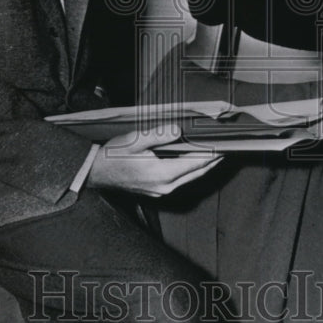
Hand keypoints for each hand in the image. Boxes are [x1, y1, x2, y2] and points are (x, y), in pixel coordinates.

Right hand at [88, 125, 221, 197]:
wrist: (95, 174)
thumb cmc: (112, 156)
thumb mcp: (134, 140)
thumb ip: (158, 135)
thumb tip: (177, 130)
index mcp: (162, 173)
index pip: (196, 163)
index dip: (213, 154)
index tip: (225, 145)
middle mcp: (165, 186)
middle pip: (197, 172)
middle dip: (213, 160)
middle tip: (227, 148)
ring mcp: (161, 191)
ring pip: (190, 178)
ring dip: (203, 166)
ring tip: (215, 153)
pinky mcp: (157, 191)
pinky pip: (181, 181)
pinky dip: (191, 170)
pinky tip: (194, 161)